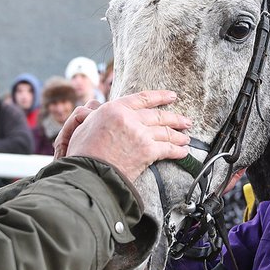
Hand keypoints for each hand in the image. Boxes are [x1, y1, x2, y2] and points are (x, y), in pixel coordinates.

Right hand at [60, 91, 190, 181]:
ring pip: (166, 132)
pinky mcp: (147, 151)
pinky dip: (178, 151)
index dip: (160, 96)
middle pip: (159, 115)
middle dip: (175, 118)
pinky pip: (168, 149)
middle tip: (186, 121)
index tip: (172, 96)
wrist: (88, 173)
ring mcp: (140, 134)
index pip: (143, 98)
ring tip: (186, 138)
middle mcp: (130, 118)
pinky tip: (183, 152)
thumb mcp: (83, 125)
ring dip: (179, 136)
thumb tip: (94, 104)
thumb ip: (93, 113)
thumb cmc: (82, 153)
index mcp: (114, 108)